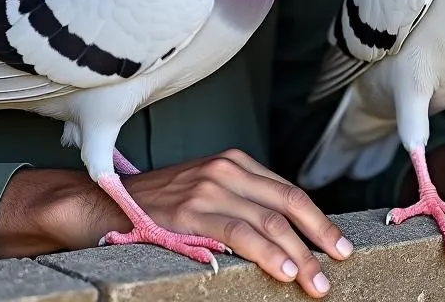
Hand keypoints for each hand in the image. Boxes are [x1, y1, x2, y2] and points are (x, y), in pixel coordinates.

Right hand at [0, 149, 351, 297]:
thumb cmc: (158, 206)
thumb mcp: (206, 193)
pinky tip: (282, 270)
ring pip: (267, 220)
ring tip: (315, 282)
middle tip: (339, 265)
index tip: (339, 245)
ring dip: (297, 253)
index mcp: (234, 163)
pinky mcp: (189, 212)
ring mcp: (207, 188)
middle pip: (285, 203)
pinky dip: (265, 252)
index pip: (288, 190)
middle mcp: (225, 169)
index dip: (317, 220)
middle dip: (317, 236)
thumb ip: (242, 204)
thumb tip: (286, 237)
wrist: (104, 204)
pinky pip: (238, 232)